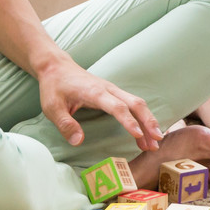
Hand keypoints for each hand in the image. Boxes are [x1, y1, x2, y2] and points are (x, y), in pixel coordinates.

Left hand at [35, 54, 163, 151]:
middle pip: (135, 104)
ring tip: (153, 143)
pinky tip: (145, 132)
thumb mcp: (53, 107)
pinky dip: (142, 117)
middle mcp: (108, 89)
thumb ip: (65, 124)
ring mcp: (112, 90)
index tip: (138, 135)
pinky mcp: (113, 93)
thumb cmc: (54, 87)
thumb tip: (78, 142)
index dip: (129, 121)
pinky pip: (133, 104)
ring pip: (137, 104)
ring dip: (148, 121)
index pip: (117, 107)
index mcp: (95, 92)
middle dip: (148, 122)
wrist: (56, 66)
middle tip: (156, 141)